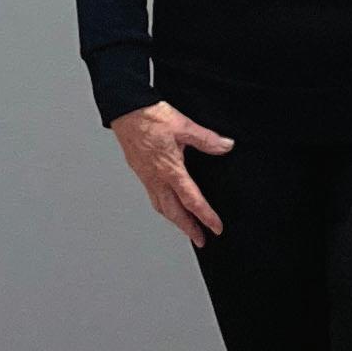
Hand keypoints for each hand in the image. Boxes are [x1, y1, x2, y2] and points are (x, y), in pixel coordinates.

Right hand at [110, 102, 234, 246]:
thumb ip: (206, 139)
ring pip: (161, 207)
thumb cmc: (150, 117)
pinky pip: (153, 197)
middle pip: (174, 213)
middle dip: (188, 229)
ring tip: (185, 227)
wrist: (125, 110)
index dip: (205, 216)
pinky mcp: (140, 171)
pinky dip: (163, 207)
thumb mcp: (184, 126)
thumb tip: (226, 146)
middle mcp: (156, 178)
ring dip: (175, 220)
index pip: (191, 200)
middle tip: (200, 240)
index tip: (216, 228)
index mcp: (170, 169)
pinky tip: (167, 203)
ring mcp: (146, 176)